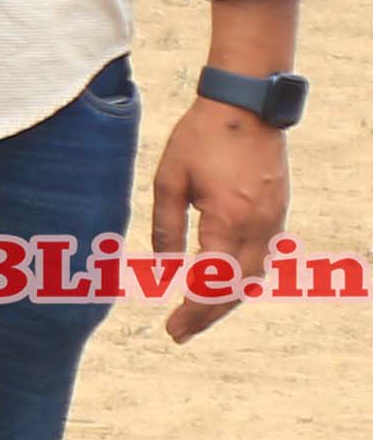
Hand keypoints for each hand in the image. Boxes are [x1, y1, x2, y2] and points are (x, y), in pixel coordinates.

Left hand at [149, 94, 289, 341]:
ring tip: (196, 313)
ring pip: (255, 277)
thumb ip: (165, 226)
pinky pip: (263, 259)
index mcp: (229, 220)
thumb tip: (161, 267)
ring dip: (227, 299)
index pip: (213, 283)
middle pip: (237, 289)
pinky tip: (220, 282)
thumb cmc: (202, 137)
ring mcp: (274, 220)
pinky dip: (242, 279)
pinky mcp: (279, 212)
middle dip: (208, 315)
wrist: (247, 106)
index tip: (172, 329)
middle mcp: (259, 226)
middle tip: (178, 333)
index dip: (193, 311)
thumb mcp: (169, 180)